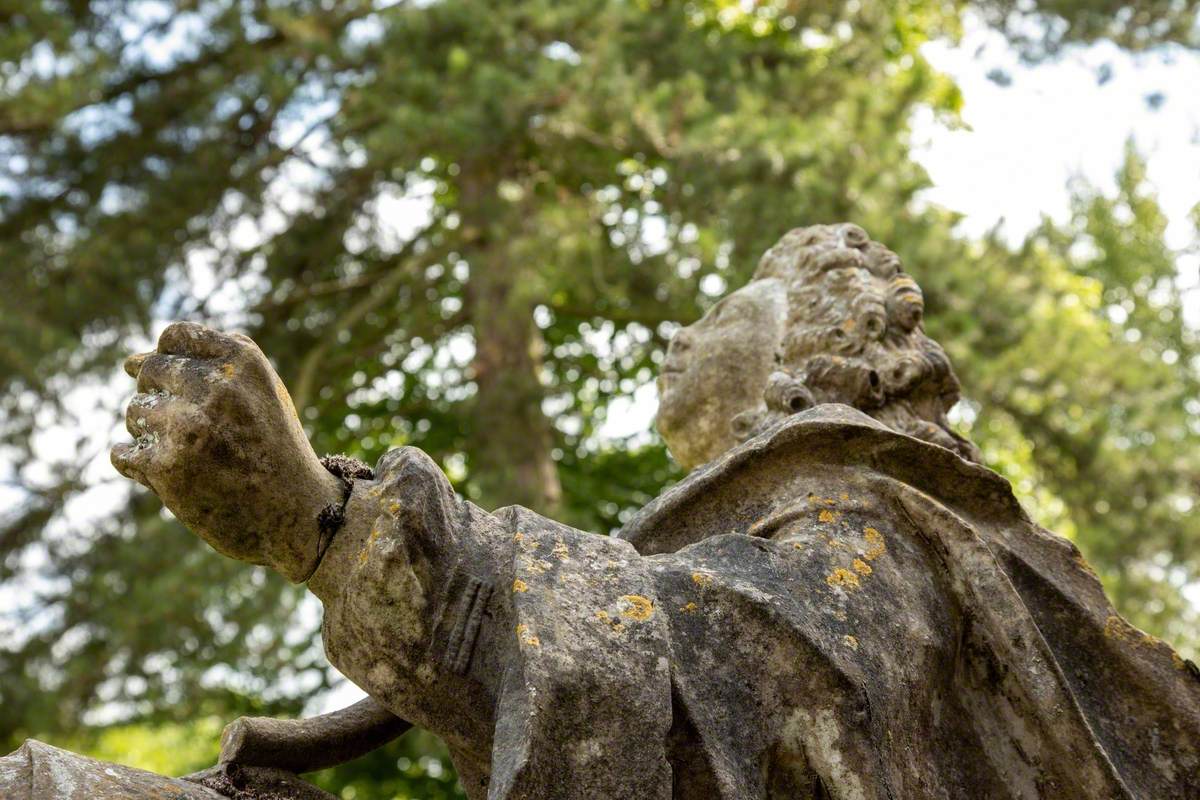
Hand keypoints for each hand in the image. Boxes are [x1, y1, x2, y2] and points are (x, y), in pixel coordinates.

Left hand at [111, 322, 344, 581]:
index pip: (174, 336)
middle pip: (149, 370)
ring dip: (151, 433)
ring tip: (189, 454)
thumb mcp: (264, 391)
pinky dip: (141, 466)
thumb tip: (133, 359)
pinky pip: (124, 453)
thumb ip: (215, 365)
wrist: (296, 513)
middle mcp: (215, 386)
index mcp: (242, 360)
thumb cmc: (275, 450)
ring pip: (135, 412)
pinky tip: (173, 475)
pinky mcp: (167, 466)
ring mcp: (188, 425)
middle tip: (189, 427)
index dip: (168, 357)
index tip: (177, 382)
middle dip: (159, 394)